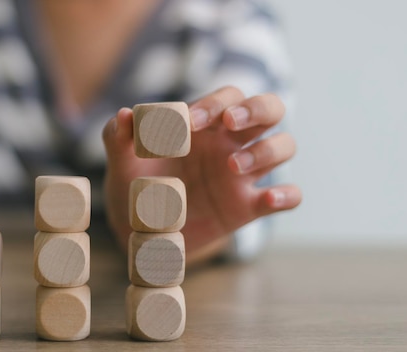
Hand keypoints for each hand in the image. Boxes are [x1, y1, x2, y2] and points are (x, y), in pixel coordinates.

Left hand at [102, 86, 301, 264]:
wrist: (144, 228)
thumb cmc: (137, 184)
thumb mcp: (123, 161)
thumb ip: (118, 137)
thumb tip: (124, 115)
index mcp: (205, 124)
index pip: (228, 97)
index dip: (214, 103)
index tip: (190, 122)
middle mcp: (231, 142)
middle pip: (270, 109)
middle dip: (257, 109)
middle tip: (229, 123)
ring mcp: (244, 174)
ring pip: (284, 146)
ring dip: (266, 151)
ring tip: (232, 166)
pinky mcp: (250, 206)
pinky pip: (287, 197)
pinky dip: (287, 195)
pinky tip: (270, 198)